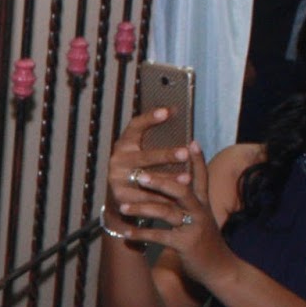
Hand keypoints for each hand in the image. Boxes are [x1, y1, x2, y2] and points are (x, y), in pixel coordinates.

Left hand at [103, 140, 241, 289]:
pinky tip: (126, 233)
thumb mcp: (202, 218)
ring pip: (167, 212)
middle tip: (139, 174)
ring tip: (123, 206)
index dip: (197, 159)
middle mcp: (200, 212)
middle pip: (181, 189)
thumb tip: (184, 183)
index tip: (191, 140)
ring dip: (143, 208)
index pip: (201, 177)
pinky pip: (160, 236)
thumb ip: (193, 201)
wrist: (219, 268)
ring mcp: (193, 227)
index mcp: (203, 203)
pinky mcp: (186, 245)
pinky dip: (142, 234)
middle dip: (159, 181)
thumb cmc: (205, 241)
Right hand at [106, 106, 190, 222]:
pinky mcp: (121, 197)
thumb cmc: (140, 165)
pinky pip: (144, 198)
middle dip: (165, 156)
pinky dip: (161, 197)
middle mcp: (118, 160)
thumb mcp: (143, 147)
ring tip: (188, 178)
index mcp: (124, 144)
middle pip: (143, 157)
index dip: (149, 119)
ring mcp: (117, 179)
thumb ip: (156, 133)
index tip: (167, 112)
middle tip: (185, 153)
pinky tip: (177, 196)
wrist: (122, 192)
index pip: (135, 127)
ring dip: (167, 179)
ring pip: (145, 179)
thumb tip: (175, 109)